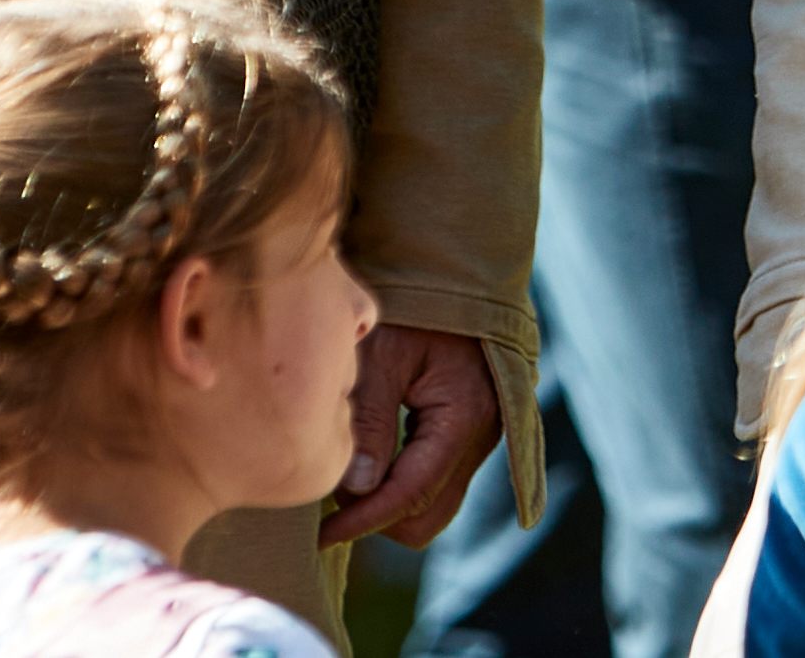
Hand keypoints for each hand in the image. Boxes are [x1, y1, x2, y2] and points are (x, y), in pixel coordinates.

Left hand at [322, 323, 499, 546]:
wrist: (456, 270)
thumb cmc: (415, 303)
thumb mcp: (383, 353)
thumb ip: (370, 421)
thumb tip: (357, 489)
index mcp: (464, 413)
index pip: (412, 492)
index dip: (364, 520)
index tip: (322, 534)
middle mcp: (482, 434)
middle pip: (428, 515)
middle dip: (379, 517)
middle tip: (331, 499)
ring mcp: (481, 437)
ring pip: (434, 504)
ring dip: (390, 502)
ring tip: (347, 474)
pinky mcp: (469, 433)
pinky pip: (436, 481)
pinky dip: (402, 482)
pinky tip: (370, 458)